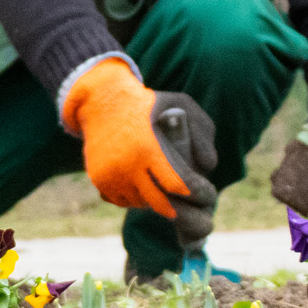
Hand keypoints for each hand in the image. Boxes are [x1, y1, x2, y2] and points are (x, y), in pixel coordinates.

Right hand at [66, 59, 217, 220]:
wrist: (100, 100)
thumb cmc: (147, 103)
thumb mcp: (181, 104)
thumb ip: (203, 131)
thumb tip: (209, 166)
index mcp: (148, 148)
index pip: (177, 184)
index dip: (196, 193)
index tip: (206, 193)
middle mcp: (127, 166)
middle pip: (159, 203)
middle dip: (179, 207)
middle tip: (190, 200)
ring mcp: (110, 175)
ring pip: (140, 204)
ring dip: (155, 201)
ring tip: (163, 188)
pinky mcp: (98, 179)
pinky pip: (122, 201)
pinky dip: (135, 198)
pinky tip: (143, 185)